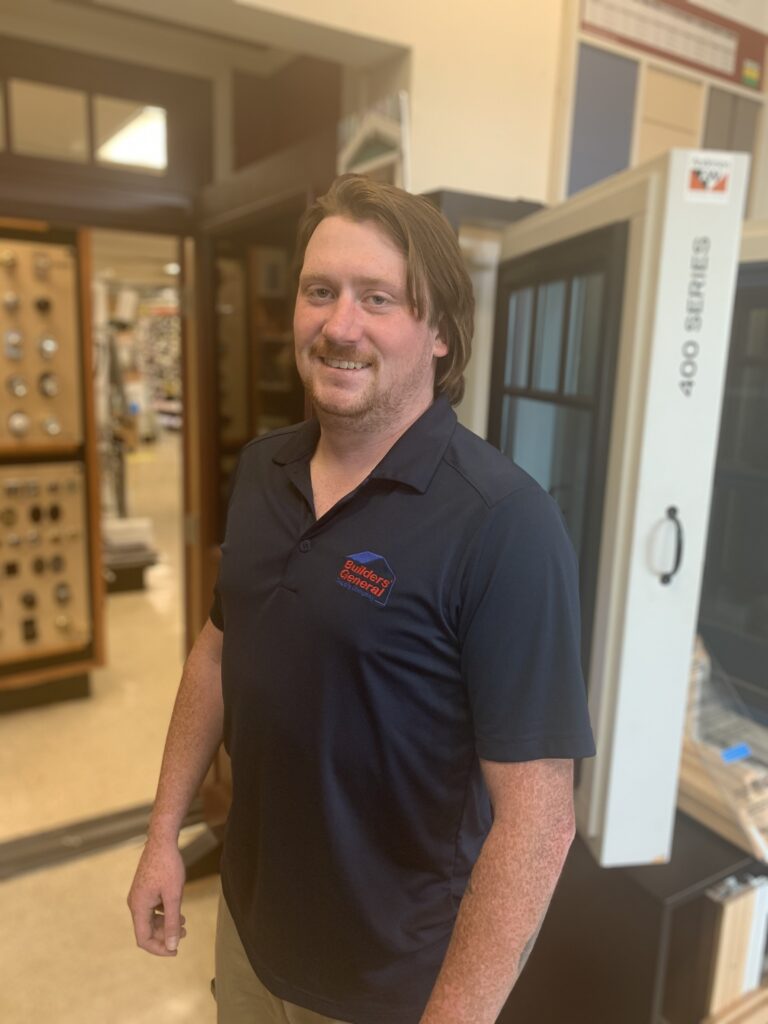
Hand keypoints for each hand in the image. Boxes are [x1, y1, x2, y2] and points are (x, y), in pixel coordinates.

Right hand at [127, 837, 187, 955]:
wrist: (162, 840)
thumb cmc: (168, 866)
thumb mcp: (174, 896)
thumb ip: (172, 922)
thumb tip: (173, 945)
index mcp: (138, 907)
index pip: (143, 939)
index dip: (159, 949)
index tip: (176, 951)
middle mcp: (135, 903)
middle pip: (146, 930)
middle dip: (165, 935)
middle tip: (185, 934)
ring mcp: (139, 896)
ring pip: (150, 919)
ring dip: (166, 924)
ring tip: (184, 924)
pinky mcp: (144, 889)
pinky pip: (152, 909)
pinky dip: (164, 913)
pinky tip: (178, 911)